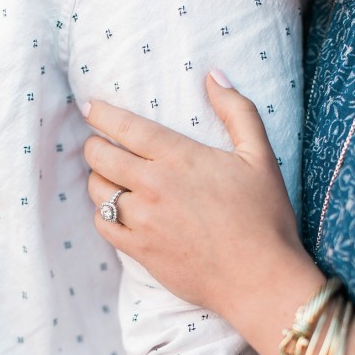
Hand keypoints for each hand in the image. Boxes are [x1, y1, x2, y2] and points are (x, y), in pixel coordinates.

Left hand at [85, 71, 321, 354]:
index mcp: (180, 158)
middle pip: (101, 157)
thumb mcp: (260, 157)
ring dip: (97, 180)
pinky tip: (113, 211)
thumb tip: (214, 76)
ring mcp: (144, 220)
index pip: (127, 128)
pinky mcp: (140, 251)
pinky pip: (104, 226)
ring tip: (106, 178)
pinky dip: (103, 215)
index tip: (89, 107)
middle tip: (97, 145)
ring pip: (98, 191)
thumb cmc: (265, 218)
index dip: (102, 115)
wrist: (258, 279)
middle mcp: (154, 186)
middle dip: (94, 146)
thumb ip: (237, 111)